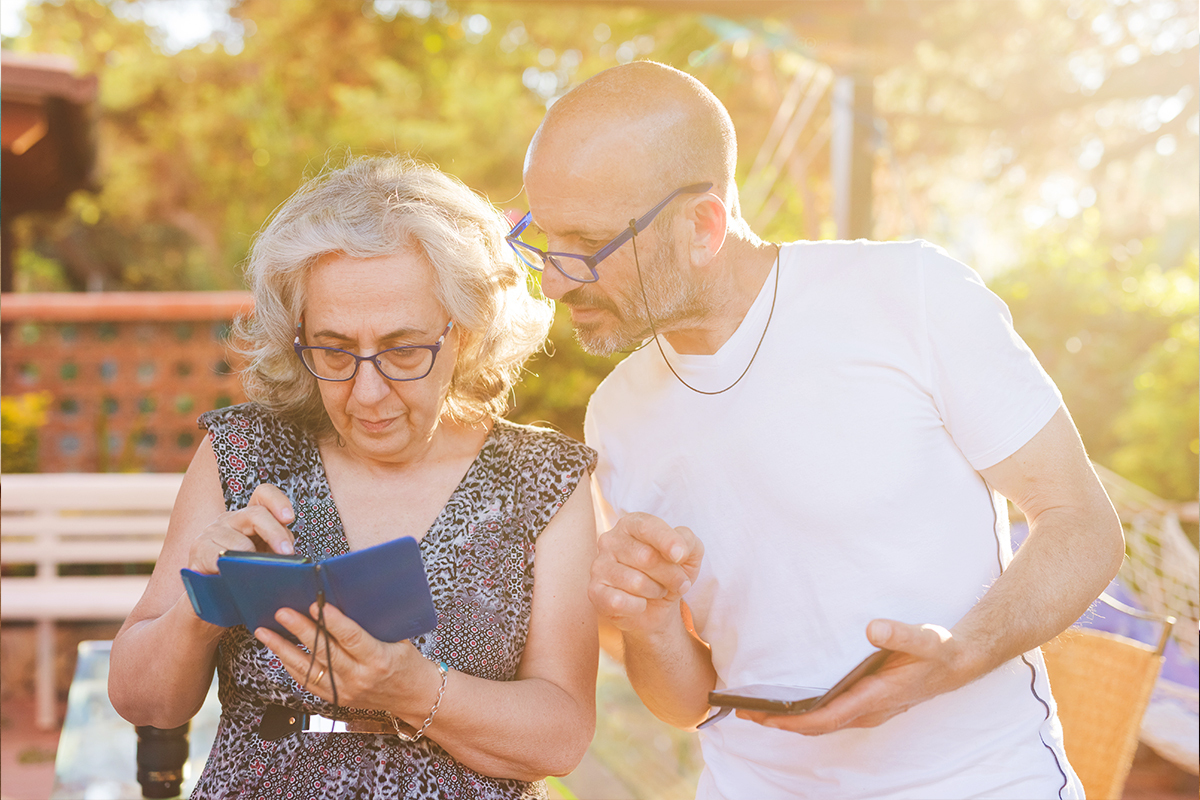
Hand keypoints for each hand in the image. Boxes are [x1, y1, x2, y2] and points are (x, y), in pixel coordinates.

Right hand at [186, 484, 295, 573]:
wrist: (210, 589)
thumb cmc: (242, 571)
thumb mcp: (265, 555)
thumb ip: (278, 546)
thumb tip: (289, 552)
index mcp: (250, 517)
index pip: (263, 494)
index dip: (278, 502)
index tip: (289, 518)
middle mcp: (231, 519)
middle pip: (257, 514)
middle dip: (275, 533)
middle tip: (286, 553)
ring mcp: (213, 531)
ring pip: (242, 543)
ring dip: (252, 561)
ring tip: (254, 574)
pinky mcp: (199, 548)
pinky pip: (221, 557)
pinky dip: (231, 568)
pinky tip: (232, 575)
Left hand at [255, 602, 437, 715]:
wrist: (413, 697)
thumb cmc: (407, 661)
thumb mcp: (399, 639)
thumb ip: (374, 623)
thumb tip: (345, 596)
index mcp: (379, 659)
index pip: (352, 638)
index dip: (332, 622)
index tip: (315, 605)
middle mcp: (360, 678)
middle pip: (324, 652)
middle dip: (300, 630)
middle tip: (282, 612)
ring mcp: (345, 691)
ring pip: (308, 668)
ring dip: (283, 648)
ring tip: (265, 631)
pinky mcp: (335, 699)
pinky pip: (307, 681)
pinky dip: (290, 664)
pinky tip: (277, 649)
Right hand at [588, 512, 703, 633]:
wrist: (656, 607)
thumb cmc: (669, 573)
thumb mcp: (689, 554)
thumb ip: (688, 542)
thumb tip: (679, 551)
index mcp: (631, 524)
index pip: (647, 526)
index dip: (667, 541)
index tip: (681, 557)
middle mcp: (610, 541)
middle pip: (646, 557)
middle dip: (671, 575)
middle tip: (678, 583)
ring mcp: (599, 566)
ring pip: (636, 582)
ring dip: (655, 591)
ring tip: (656, 591)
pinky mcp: (595, 591)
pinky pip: (619, 602)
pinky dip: (638, 607)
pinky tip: (639, 604)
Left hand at [737, 620, 972, 734]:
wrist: (960, 663)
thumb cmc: (940, 651)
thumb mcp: (925, 638)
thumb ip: (901, 633)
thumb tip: (873, 629)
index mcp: (877, 697)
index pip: (827, 717)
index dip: (794, 722)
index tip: (765, 718)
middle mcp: (870, 710)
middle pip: (818, 726)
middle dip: (780, 724)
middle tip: (743, 714)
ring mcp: (869, 710)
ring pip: (824, 723)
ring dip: (791, 721)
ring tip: (757, 711)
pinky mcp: (868, 704)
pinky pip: (831, 715)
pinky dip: (807, 714)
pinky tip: (790, 703)